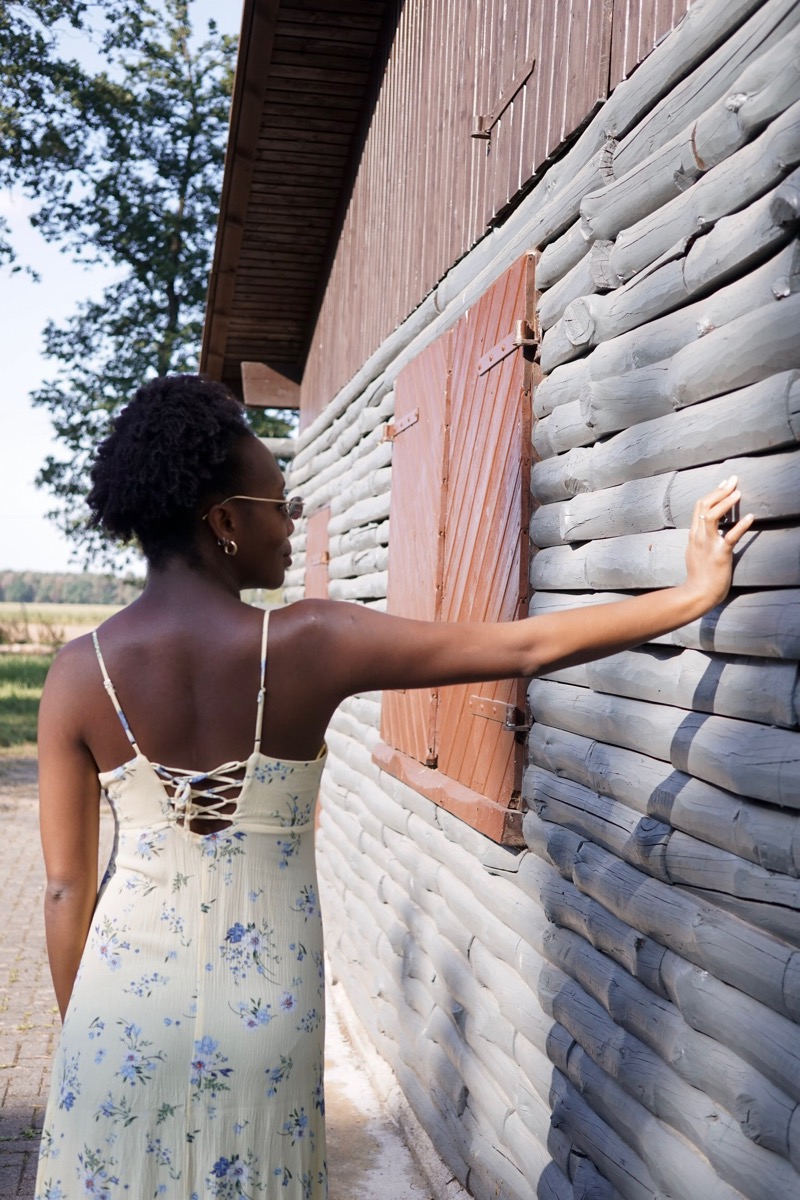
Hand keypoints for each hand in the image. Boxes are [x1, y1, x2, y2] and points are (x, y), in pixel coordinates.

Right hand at [683, 476, 753, 609]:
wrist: (697, 593)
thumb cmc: (698, 575)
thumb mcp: (693, 552)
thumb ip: (698, 538)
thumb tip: (704, 527)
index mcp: (693, 534)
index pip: (699, 506)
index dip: (712, 492)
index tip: (724, 483)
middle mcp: (699, 536)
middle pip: (705, 505)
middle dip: (720, 490)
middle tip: (733, 481)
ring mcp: (709, 544)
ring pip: (713, 516)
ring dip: (726, 502)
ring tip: (738, 492)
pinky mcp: (720, 554)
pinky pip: (731, 537)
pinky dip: (741, 525)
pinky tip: (751, 517)